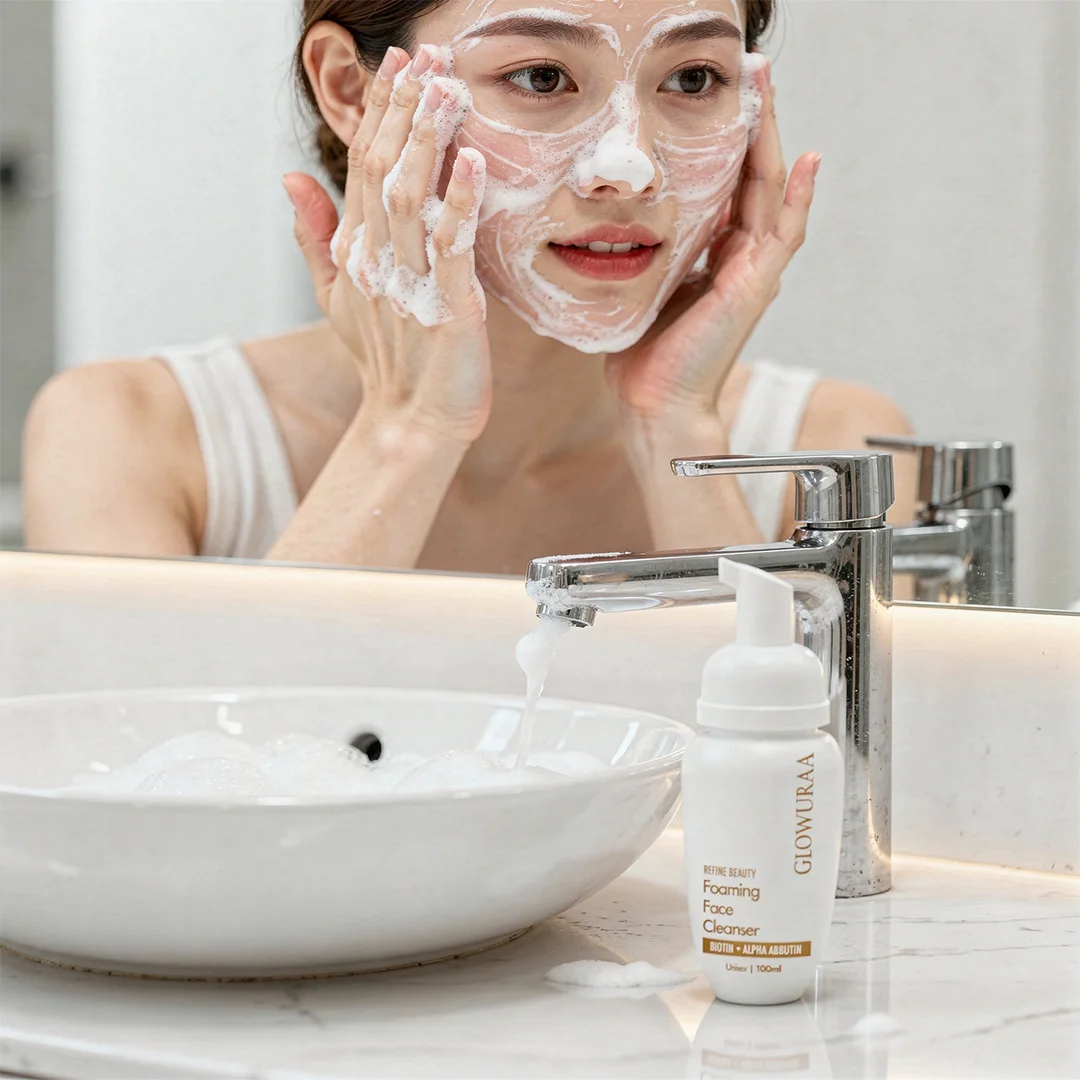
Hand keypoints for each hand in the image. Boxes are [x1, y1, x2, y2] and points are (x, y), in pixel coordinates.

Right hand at [285, 46, 491, 444]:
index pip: (362, 166)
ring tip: (445, 89)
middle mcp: (377, 261)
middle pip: (383, 170)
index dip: (380, 112)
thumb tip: (290, 176)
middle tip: (425, 55)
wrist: (410, 423)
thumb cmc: (385, 362)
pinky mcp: (449, 310)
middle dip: (404, 109)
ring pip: (411, 198)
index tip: (398, 63)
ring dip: (427, 141)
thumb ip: (314, 234)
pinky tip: (472, 162)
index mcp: (356, 252)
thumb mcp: (337, 296)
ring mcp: (411, 284)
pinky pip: (453, 249)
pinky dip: (460, 204)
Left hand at [607, 60, 819, 430]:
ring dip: (773, 139)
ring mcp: (754, 272)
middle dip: (755, 122)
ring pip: (771, 192)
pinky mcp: (754, 288)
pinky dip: (797, 198)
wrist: (655, 403)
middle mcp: (741, 259)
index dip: (729, 140)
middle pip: (756, 176)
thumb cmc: (645, 355)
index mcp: (717, 257)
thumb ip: (653, 254)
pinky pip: (783, 235)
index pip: (730, 185)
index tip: (720, 96)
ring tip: (769, 90)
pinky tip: (807, 160)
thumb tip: (622, 224)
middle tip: (752, 71)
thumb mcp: (646, 288)